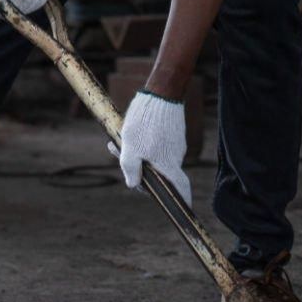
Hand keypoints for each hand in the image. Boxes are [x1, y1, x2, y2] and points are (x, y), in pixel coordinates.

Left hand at [110, 90, 192, 206]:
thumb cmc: (144, 121)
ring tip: (119, 138)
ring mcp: (175, 143)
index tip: (184, 209)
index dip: (183, 200)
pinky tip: (130, 130)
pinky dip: (144, 142)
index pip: (181, 188)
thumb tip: (133, 184)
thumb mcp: (130, 146)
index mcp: (168, 164)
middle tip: (117, 153)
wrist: (161, 92)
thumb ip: (130, 168)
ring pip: (156, 156)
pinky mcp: (173, 132)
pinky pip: (158, 144)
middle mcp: (175, 156)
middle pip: (159, 172)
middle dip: (138, 169)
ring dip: (138, 152)